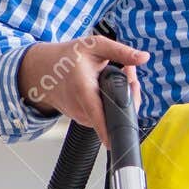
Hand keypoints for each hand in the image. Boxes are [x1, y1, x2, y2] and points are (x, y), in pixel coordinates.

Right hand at [17, 34, 148, 147]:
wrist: (44, 70)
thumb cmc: (67, 57)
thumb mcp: (94, 45)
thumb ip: (120, 52)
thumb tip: (144, 58)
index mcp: (83, 89)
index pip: (99, 116)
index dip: (110, 130)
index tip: (117, 142)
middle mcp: (82, 109)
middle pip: (116, 114)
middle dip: (130, 95)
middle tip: (128, 72)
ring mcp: (82, 117)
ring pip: (112, 115)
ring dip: (122, 98)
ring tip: (116, 76)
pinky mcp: (84, 121)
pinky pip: (106, 116)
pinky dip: (112, 104)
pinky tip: (108, 89)